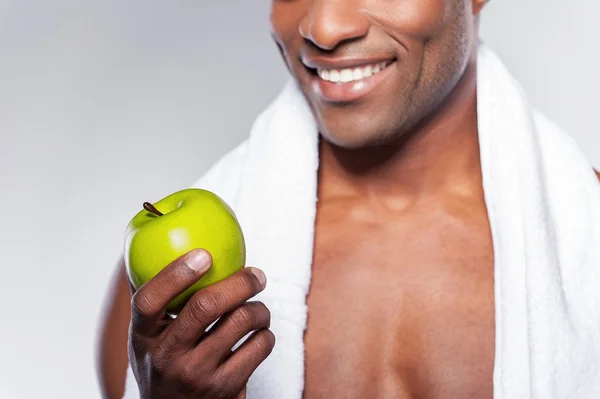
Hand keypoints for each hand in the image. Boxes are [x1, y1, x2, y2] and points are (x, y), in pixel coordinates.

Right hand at [128, 249, 273, 398]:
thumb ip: (154, 299)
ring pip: (242, 321)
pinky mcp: (227, 388)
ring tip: (257, 309)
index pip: (150, 300)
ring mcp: (198, 374)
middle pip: (206, 305)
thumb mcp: (147, 338)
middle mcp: (167, 356)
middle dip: (239, 281)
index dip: (176, 273)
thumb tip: (155, 245)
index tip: (204, 253)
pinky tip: (258, 335)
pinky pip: (260, 345)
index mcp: (143, 337)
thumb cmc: (164, 363)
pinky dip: (266, 333)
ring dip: (259, 308)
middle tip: (256, 274)